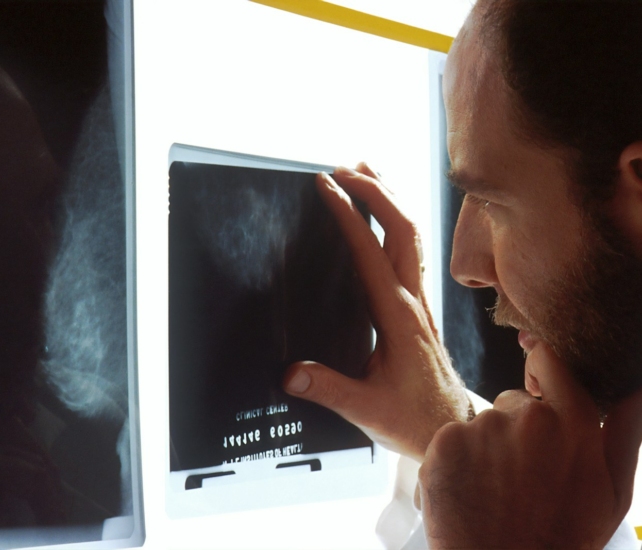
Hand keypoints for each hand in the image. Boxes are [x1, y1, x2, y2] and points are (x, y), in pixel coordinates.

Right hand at [283, 164, 469, 459]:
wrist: (452, 425)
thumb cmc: (414, 418)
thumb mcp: (367, 410)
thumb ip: (328, 389)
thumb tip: (289, 373)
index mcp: (398, 317)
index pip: (370, 252)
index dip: (348, 215)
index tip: (326, 186)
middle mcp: (413, 300)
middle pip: (403, 229)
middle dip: (375, 191)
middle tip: (344, 168)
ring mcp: (420, 300)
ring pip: (412, 235)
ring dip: (391, 199)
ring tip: (368, 172)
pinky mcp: (418, 306)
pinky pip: (411, 252)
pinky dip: (396, 223)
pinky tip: (383, 219)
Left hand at [418, 342, 641, 548]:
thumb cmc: (563, 537)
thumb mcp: (611, 494)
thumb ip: (625, 433)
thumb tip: (634, 389)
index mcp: (573, 423)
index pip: (549, 361)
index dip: (540, 368)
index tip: (536, 386)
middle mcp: (528, 416)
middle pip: (512, 403)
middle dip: (515, 430)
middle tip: (520, 477)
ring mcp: (483, 427)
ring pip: (481, 425)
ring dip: (485, 449)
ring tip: (496, 491)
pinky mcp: (446, 440)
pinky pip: (451, 438)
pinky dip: (455, 460)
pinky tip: (470, 491)